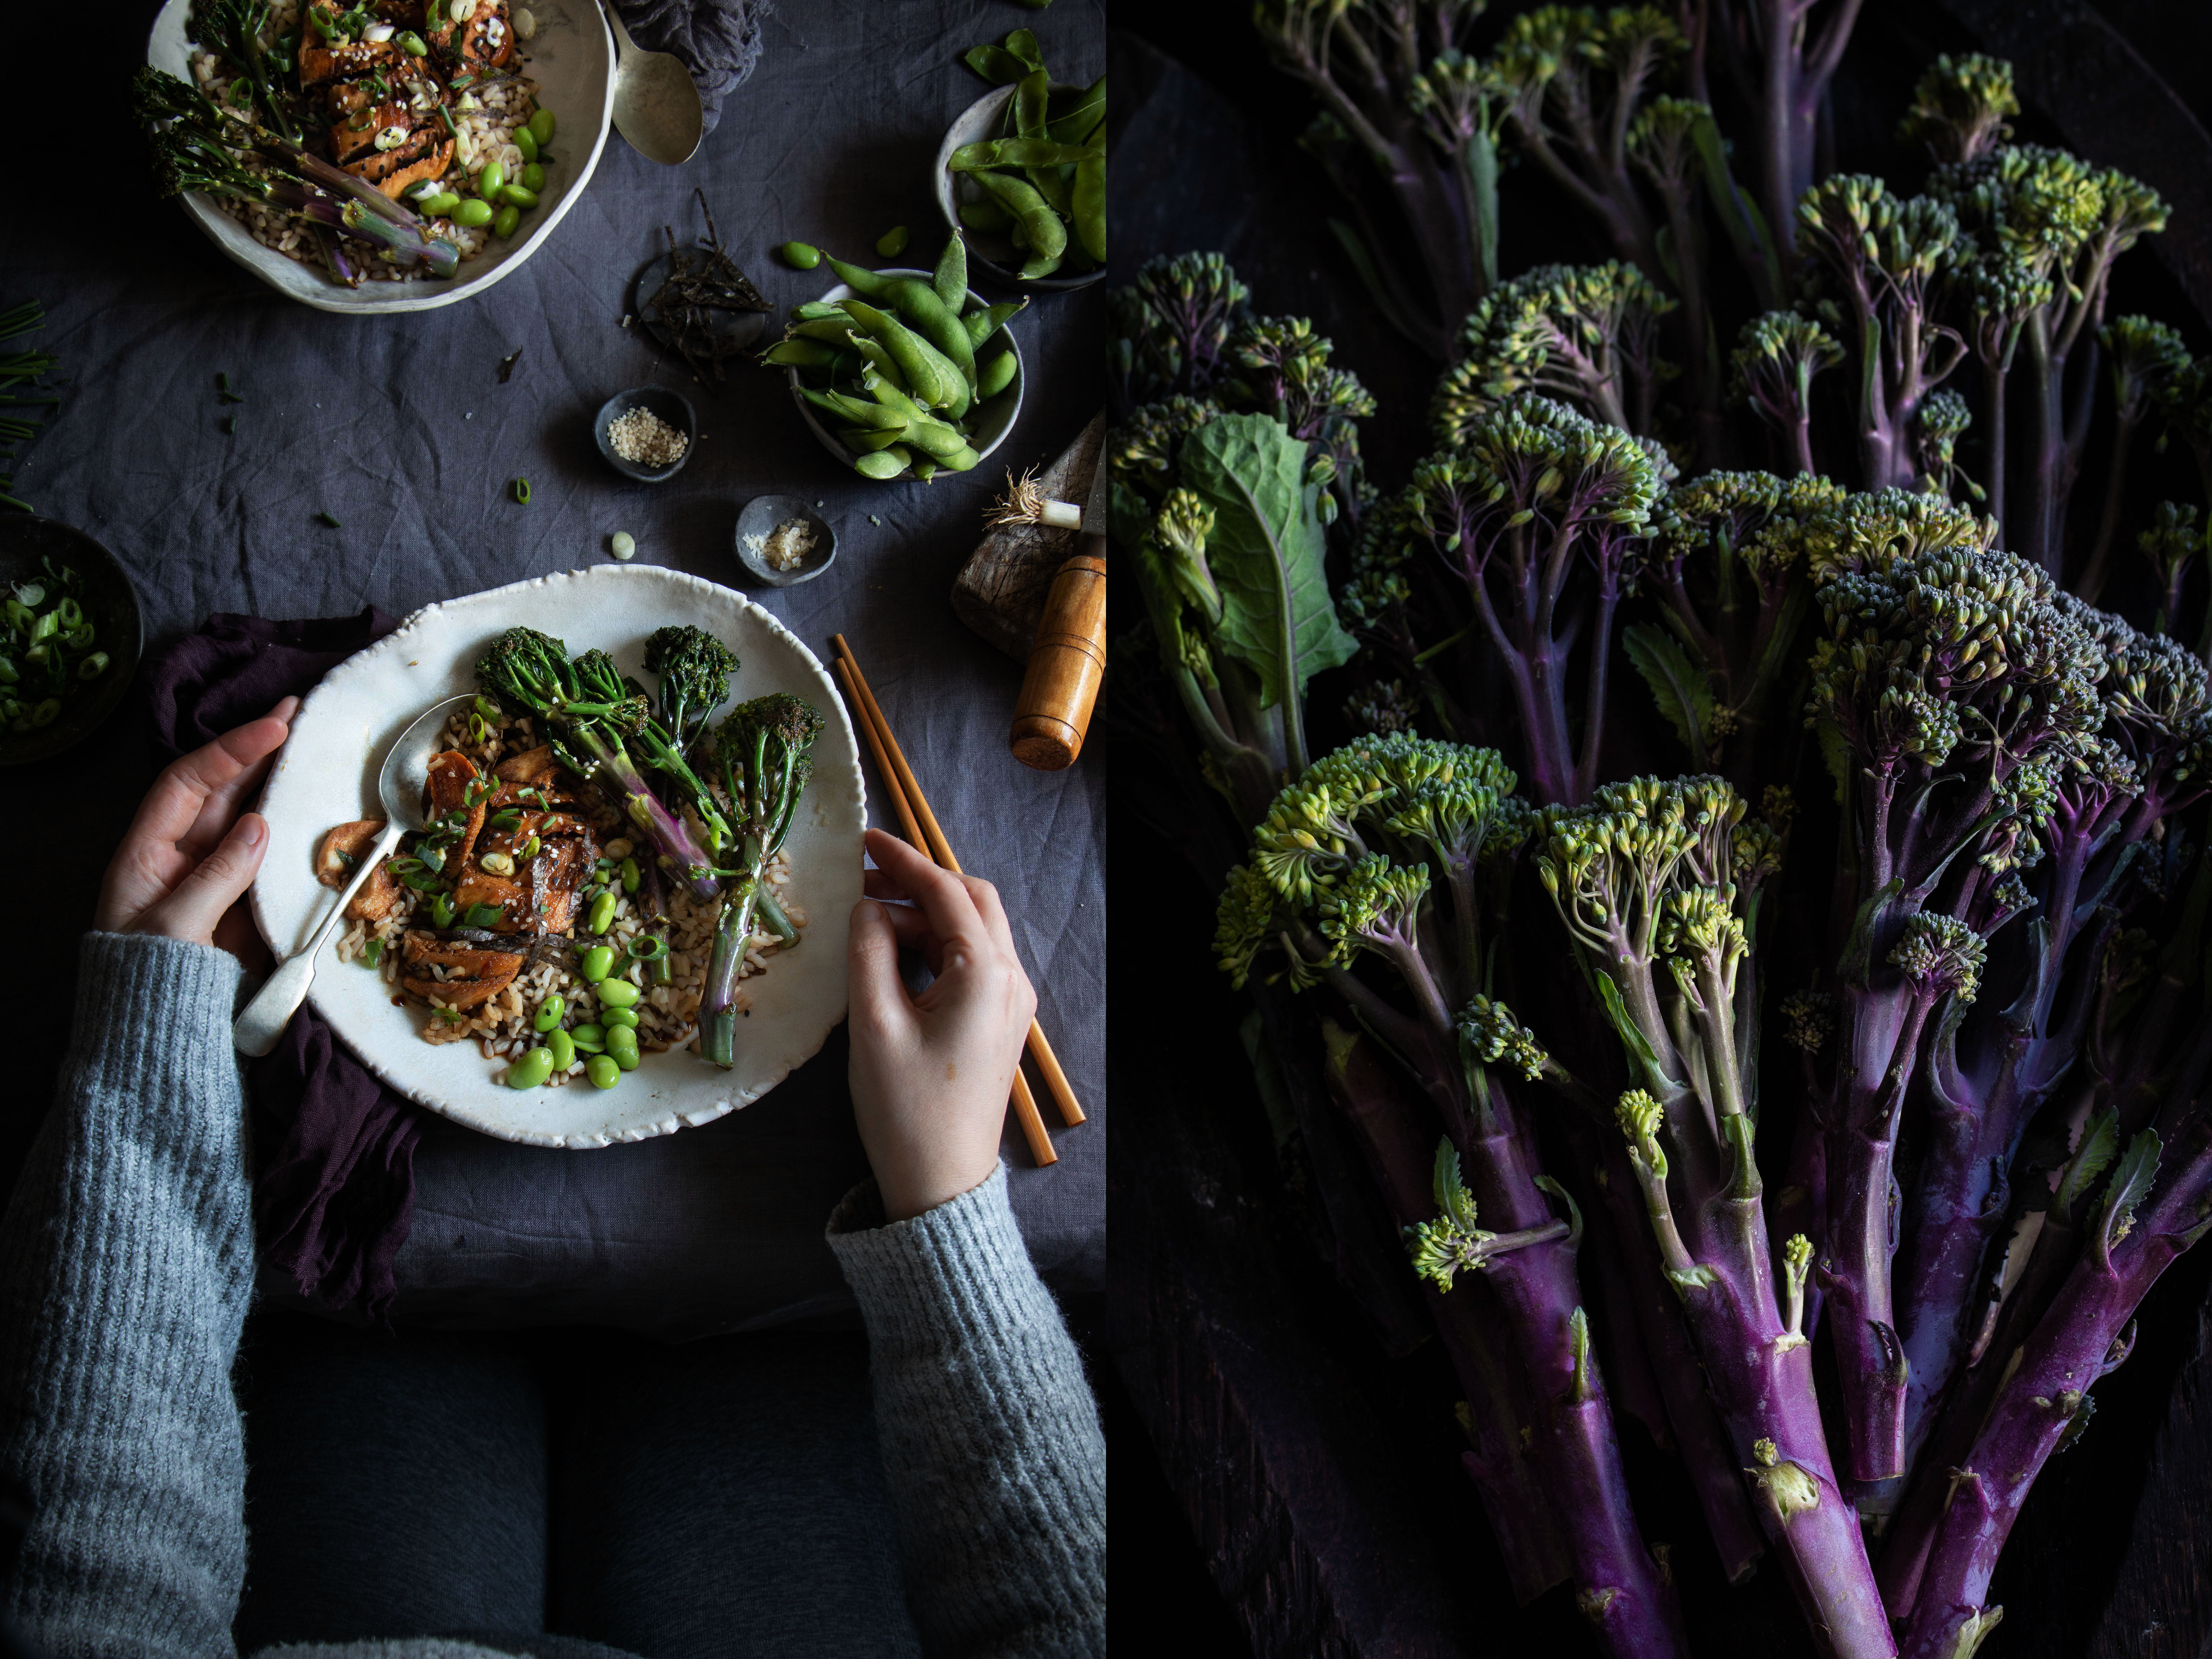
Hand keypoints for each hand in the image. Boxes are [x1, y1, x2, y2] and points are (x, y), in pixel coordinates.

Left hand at [97, 699, 297, 969]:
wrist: (162, 1035)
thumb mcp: (175, 927)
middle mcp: (181, 855)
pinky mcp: (247, 900)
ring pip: (249, 815)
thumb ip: (217, 876)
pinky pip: (272, 855)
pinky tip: (317, 805)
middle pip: (220, 789)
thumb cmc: (152, 981)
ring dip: (279, 780)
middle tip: (298, 713)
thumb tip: (259, 825)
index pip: (188, 783)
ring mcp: (217, 876)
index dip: (231, 751)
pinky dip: (295, 828)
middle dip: (257, 750)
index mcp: (147, 854)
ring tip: (311, 745)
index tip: (275, 728)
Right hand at [847, 827, 1036, 1221]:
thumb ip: (869, 952)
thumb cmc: (906, 1110)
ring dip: (925, 915)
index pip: (947, 892)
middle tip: (864, 875)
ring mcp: (1010, 1002)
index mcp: (987, 974)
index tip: (864, 839)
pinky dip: (935, 945)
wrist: (941, 1183)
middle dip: (919, 882)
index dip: (904, 860)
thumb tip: (869, 906)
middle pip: (971, 902)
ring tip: (868, 916)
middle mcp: (1011, 980)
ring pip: (972, 931)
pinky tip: (894, 950)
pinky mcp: (998, 1021)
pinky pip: (971, 962)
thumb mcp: (875, 1024)